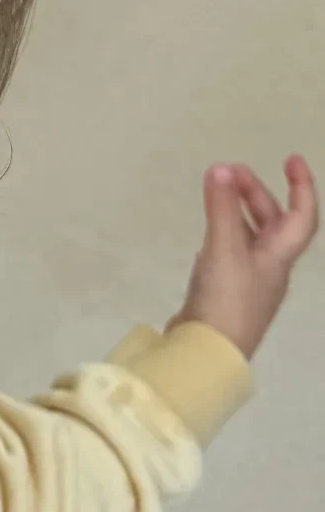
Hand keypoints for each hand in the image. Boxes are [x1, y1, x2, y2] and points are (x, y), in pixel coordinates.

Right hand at [170, 156, 317, 358]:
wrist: (208, 352)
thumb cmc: (227, 299)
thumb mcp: (224, 248)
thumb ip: (222, 208)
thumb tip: (222, 168)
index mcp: (278, 257)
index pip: (302, 217)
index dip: (302, 187)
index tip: (292, 159)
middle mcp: (270, 269)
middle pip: (273, 224)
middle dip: (256, 192)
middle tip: (232, 170)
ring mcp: (249, 283)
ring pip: (251, 237)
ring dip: (239, 210)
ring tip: (217, 191)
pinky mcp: (228, 293)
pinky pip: (232, 253)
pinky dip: (224, 233)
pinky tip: (209, 231)